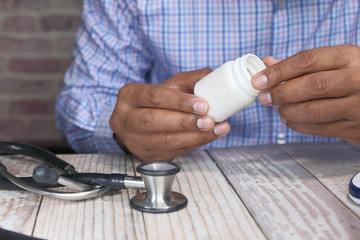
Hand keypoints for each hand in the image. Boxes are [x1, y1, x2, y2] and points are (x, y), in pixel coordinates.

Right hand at [110, 69, 230, 161]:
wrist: (141, 123)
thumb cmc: (158, 102)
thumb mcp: (170, 86)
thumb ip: (191, 80)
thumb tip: (215, 78)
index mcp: (129, 96)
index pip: (154, 97)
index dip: (179, 101)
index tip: (203, 104)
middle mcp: (126, 120)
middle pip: (154, 121)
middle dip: (185, 122)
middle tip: (210, 120)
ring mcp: (135, 141)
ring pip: (165, 141)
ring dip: (195, 136)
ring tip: (217, 129)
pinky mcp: (147, 156)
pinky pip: (173, 151)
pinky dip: (195, 144)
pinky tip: (209, 136)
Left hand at [252, 44, 359, 143]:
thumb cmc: (353, 75)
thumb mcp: (335, 61)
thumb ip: (302, 64)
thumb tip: (268, 62)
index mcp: (349, 57)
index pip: (308, 60)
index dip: (278, 71)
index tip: (258, 80)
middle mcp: (357, 79)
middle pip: (312, 86)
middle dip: (282, 93)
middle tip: (265, 98)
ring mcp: (359, 106)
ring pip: (315, 111)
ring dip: (288, 111)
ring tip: (278, 108)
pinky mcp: (355, 128)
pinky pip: (320, 129)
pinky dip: (297, 125)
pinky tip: (288, 119)